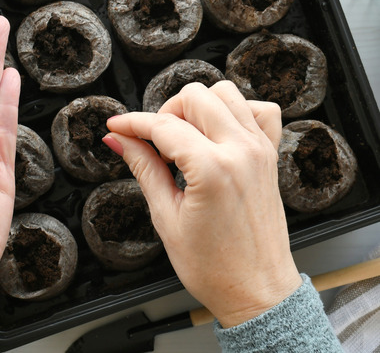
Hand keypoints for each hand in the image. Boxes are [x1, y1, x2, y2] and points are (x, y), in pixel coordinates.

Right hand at [104, 81, 300, 326]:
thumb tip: (118, 140)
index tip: (115, 126)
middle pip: (195, 97)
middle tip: (151, 141)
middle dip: (165, 112)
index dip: (131, 123)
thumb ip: (143, 168)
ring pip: (226, 93)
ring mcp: (260, 151)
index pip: (162, 126)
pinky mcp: (270, 157)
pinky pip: (259, 111)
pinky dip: (236, 111)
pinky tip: (217, 132)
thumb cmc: (214, 267)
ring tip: (182, 136)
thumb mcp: (166, 217)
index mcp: (212, 169)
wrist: (256, 291)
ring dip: (198, 107)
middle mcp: (241, 152)